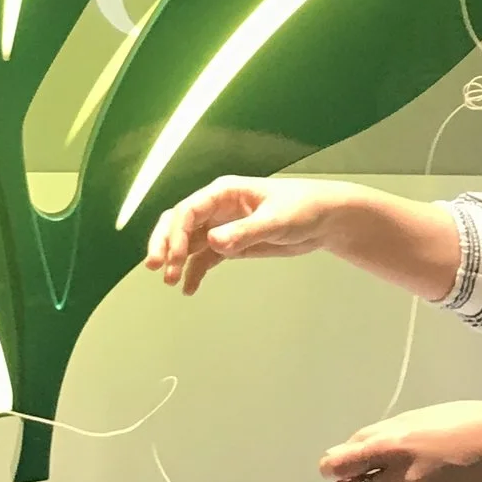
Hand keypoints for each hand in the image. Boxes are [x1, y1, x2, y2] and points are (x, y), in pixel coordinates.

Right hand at [140, 176, 357, 294]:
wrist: (324, 220)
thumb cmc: (304, 208)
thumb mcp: (276, 220)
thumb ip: (245, 231)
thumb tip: (214, 242)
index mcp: (225, 192)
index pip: (189, 210)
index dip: (176, 232)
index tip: (175, 256)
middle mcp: (218, 208)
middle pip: (179, 223)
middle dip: (165, 243)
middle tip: (157, 266)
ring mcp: (222, 227)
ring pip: (188, 242)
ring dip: (176, 260)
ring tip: (170, 282)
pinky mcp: (231, 244)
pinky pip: (205, 258)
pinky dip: (194, 272)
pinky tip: (189, 288)